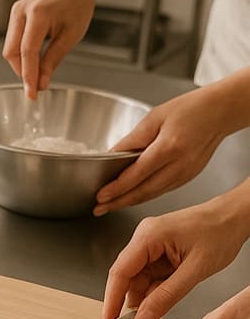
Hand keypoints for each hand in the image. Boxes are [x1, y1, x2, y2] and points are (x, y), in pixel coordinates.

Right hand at [2, 0, 97, 98]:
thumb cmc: (77, 2)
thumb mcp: (71, 34)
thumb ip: (54, 58)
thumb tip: (42, 82)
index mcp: (37, 14)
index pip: (27, 52)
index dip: (28, 76)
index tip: (32, 94)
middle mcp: (21, 11)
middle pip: (11, 52)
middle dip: (22, 72)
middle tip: (37, 86)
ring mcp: (15, 12)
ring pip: (9, 48)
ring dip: (21, 64)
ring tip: (39, 72)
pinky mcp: (15, 14)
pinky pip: (12, 40)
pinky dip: (21, 54)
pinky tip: (34, 60)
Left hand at [93, 87, 228, 215]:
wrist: (220, 113)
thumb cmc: (190, 109)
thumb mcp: (154, 118)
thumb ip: (132, 139)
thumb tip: (111, 155)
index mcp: (169, 147)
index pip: (137, 174)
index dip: (117, 188)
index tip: (101, 195)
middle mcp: (180, 165)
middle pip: (144, 190)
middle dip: (119, 202)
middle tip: (99, 208)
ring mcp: (186, 173)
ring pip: (153, 194)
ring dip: (130, 202)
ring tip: (110, 206)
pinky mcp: (189, 176)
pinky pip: (162, 190)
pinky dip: (145, 195)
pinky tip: (131, 197)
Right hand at [102, 196, 249, 318]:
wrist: (236, 217)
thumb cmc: (221, 233)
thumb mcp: (196, 270)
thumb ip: (167, 296)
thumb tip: (143, 317)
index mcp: (148, 236)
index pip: (120, 271)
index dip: (112, 299)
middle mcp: (144, 237)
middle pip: (126, 274)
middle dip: (128, 299)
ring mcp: (150, 242)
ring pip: (138, 276)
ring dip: (145, 295)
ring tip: (155, 311)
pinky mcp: (158, 248)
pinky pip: (150, 273)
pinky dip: (155, 288)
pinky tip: (163, 298)